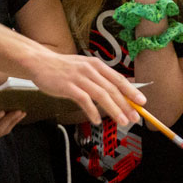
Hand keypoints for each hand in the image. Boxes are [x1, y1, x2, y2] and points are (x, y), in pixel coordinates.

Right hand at [26, 51, 144, 124]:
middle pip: (112, 89)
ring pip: (102, 95)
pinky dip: (92, 111)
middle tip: (135, 117)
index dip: (131, 91)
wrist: (40, 62)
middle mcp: (90, 70)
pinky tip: (97, 120)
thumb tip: (115, 91)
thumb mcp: (84, 67)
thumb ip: (98, 77)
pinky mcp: (68, 86)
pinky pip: (84, 100)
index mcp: (96, 65)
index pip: (118, 79)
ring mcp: (79, 78)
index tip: (141, 101)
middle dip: (126, 104)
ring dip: (114, 109)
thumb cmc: (62, 67)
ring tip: (122, 121)